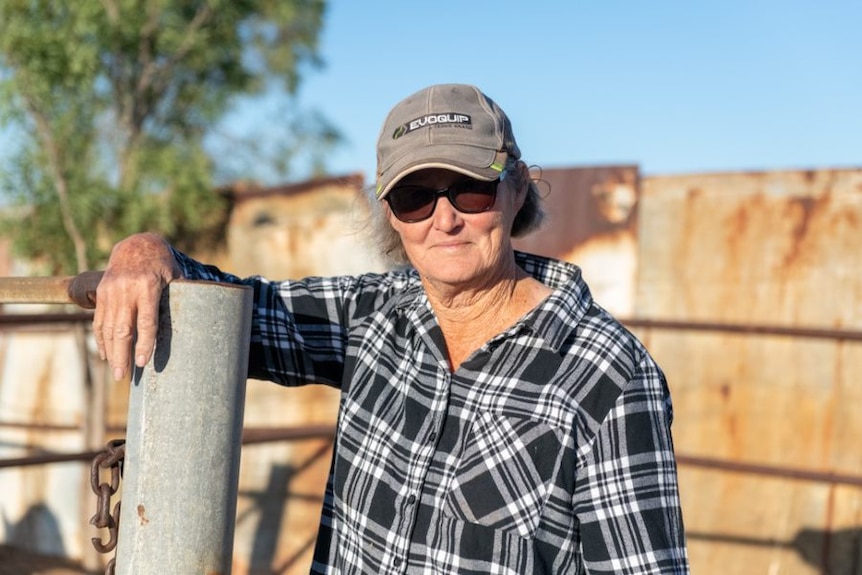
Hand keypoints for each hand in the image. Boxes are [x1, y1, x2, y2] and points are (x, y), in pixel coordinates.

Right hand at [93, 233, 182, 379]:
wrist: (137, 245)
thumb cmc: (163, 265)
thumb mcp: (176, 277)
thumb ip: (178, 299)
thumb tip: (194, 326)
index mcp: (148, 286)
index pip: (146, 322)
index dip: (145, 344)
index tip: (143, 363)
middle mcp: (126, 289)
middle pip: (123, 329)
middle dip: (122, 355)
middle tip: (124, 377)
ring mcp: (111, 291)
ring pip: (107, 327)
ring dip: (110, 352)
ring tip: (116, 371)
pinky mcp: (102, 292)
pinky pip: (100, 320)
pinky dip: (101, 339)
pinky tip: (106, 354)